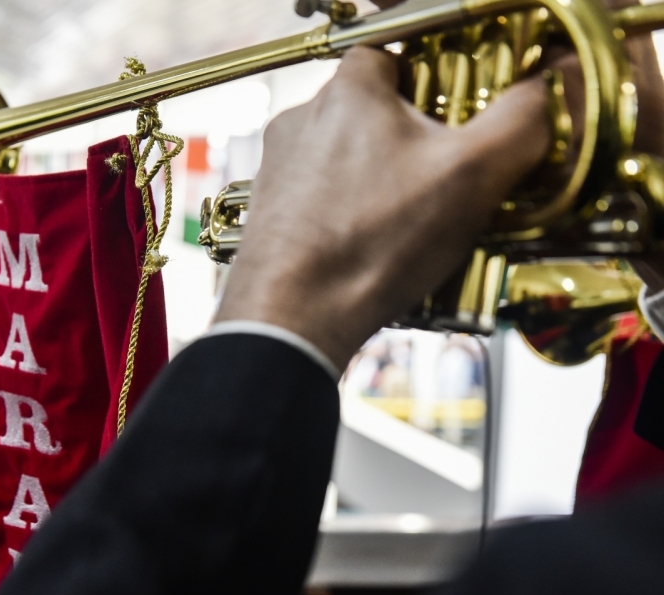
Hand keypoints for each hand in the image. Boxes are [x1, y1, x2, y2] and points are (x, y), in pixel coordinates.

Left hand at [214, 47, 548, 370]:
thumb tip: (545, 91)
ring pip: (349, 160)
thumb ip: (518, 121)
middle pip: (372, 111)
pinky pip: (325, 200)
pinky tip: (379, 250)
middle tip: (448, 179)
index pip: (393, 55)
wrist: (291, 317)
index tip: (462, 114)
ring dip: (384, 183)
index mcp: (347, 93)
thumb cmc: (371, 244)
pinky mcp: (271, 213)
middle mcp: (301, 122)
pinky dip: (354, 217)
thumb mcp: (471, 176)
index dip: (435, 80)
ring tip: (416, 225)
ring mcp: (279, 169)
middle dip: (413, 141)